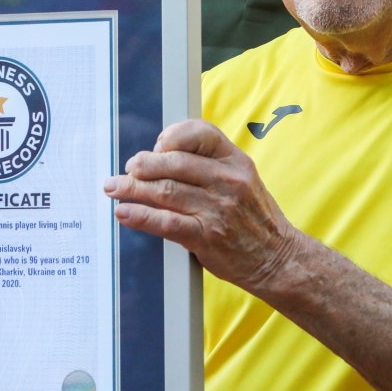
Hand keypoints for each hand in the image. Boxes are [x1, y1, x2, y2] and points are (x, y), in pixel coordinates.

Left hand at [104, 120, 298, 292]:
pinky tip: (125, 212)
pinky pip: (166, 223)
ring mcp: (218, 209)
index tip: (157, 146)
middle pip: (174, 162)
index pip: (201, 132)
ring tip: (114, 188)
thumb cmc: (255, 219)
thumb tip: (162, 157)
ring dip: (132, 188)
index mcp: (236, 161)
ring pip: (165, 191)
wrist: (277, 258)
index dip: (172, 135)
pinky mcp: (207, 237)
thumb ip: (210, 166)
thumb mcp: (243, 180)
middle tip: (128, 169)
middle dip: (143, 164)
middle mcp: (228, 181)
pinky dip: (141, 216)